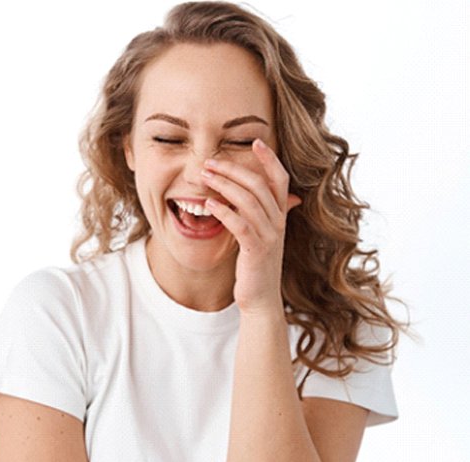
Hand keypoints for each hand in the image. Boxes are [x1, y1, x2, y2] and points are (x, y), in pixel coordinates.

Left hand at [202, 138, 301, 312]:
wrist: (261, 298)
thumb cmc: (256, 265)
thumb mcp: (263, 236)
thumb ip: (264, 215)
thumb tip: (267, 197)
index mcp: (280, 215)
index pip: (281, 179)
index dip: (270, 159)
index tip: (255, 141)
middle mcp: (278, 222)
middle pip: (260, 185)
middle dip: (234, 169)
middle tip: (210, 161)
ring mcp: (269, 236)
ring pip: (249, 201)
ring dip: (224, 185)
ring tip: (204, 176)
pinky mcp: (256, 250)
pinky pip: (240, 224)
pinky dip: (224, 210)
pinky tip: (208, 203)